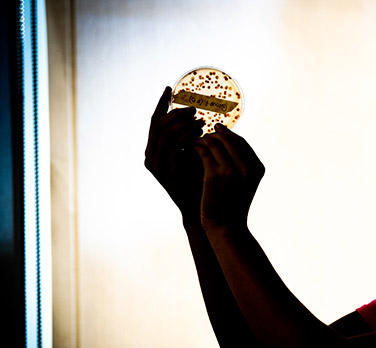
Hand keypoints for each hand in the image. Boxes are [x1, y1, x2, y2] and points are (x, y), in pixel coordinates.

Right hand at [144, 87, 205, 218]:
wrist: (201, 207)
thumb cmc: (202, 180)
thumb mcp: (195, 154)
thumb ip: (191, 137)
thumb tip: (199, 117)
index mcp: (155, 151)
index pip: (154, 121)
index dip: (161, 104)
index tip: (169, 88)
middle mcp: (150, 156)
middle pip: (158, 123)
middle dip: (177, 113)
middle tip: (195, 110)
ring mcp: (155, 163)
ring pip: (165, 131)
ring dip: (184, 123)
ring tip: (201, 122)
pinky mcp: (163, 169)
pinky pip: (173, 143)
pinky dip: (187, 134)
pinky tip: (200, 133)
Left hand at [194, 124, 263, 229]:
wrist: (226, 227)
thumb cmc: (232, 204)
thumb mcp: (244, 182)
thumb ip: (240, 162)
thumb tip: (224, 138)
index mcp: (257, 168)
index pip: (241, 142)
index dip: (227, 134)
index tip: (216, 130)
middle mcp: (247, 167)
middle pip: (228, 139)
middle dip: (214, 135)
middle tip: (202, 136)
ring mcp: (232, 171)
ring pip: (214, 143)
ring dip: (203, 140)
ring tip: (194, 143)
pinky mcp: (215, 175)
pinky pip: (203, 152)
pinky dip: (196, 148)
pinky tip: (190, 150)